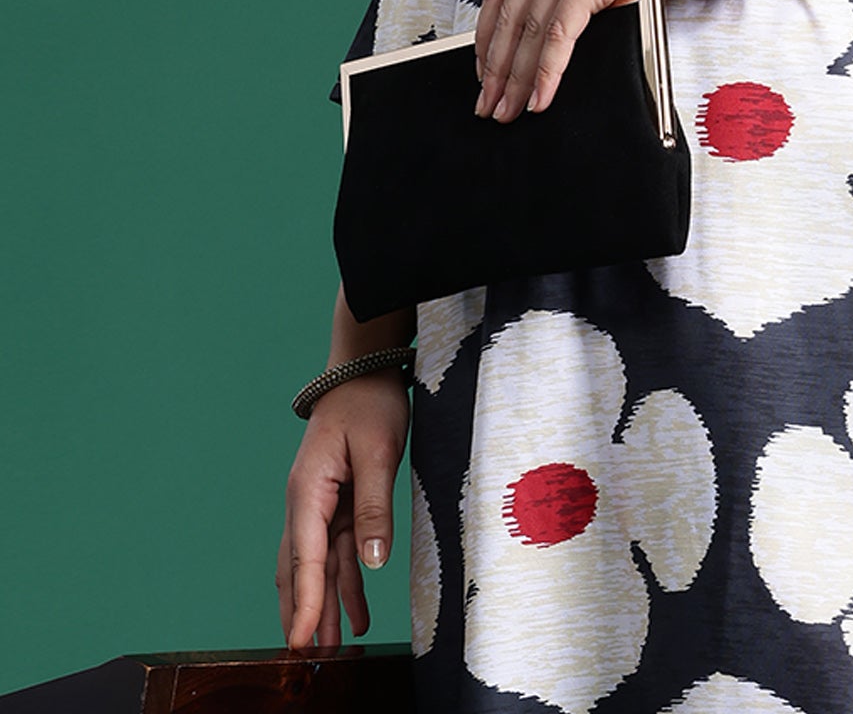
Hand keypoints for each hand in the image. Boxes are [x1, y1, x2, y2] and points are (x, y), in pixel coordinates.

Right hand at [277, 372, 410, 649]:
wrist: (365, 370)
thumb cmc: (368, 403)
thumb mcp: (378, 451)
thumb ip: (374, 508)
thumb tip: (371, 563)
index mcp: (308, 490)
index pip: (303, 557)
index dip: (303, 602)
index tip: (299, 642)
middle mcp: (306, 502)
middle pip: (299, 569)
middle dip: (303, 613)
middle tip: (307, 659)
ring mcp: (321, 504)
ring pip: (318, 566)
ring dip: (325, 605)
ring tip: (334, 649)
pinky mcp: (339, 503)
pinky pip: (337, 552)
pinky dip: (345, 582)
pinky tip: (356, 612)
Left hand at [474, 0, 722, 120]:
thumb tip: (537, 39)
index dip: (485, 40)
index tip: (483, 74)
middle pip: (509, 15)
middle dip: (496, 68)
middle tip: (489, 104)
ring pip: (530, 28)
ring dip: (517, 77)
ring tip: (510, 109)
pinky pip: (560, 33)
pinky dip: (547, 71)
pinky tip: (541, 96)